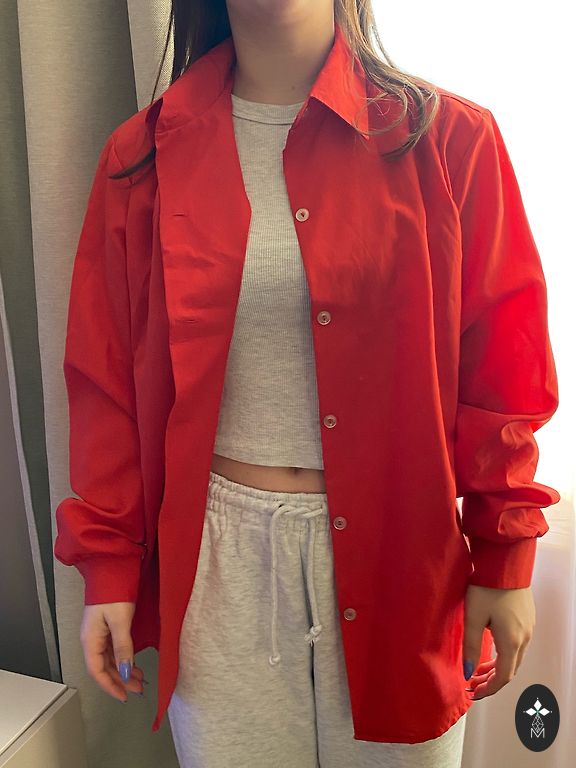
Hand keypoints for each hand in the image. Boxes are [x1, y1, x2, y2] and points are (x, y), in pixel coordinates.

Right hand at [80, 602, 145, 702]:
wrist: (112, 569)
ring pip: (110, 659)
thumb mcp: (120, 622)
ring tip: (139, 679)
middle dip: (119, 680)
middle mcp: (92, 638)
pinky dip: (123, 659)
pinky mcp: (107, 626)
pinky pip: (113, 649)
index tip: (123, 696)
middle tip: (137, 689)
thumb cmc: (114, 593)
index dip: (110, 686)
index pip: (97, 671)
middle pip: (104, 667)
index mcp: (90, 639)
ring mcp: (99, 632)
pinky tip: (133, 663)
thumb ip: (122, 648)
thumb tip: (123, 672)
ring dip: (123, 671)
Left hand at [462, 584, 534, 700]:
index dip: (489, 689)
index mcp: (511, 641)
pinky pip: (517, 644)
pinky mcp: (527, 618)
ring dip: (497, 667)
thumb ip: (471, 646)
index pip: (503, 677)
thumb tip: (468, 672)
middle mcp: (524, 637)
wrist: (506, 562)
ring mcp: (528, 627)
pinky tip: (490, 649)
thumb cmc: (486, 587)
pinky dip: (504, 653)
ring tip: (478, 668)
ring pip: (515, 657)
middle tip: (473, 683)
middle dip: (491, 680)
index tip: (474, 693)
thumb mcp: (473, 617)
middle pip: (510, 669)